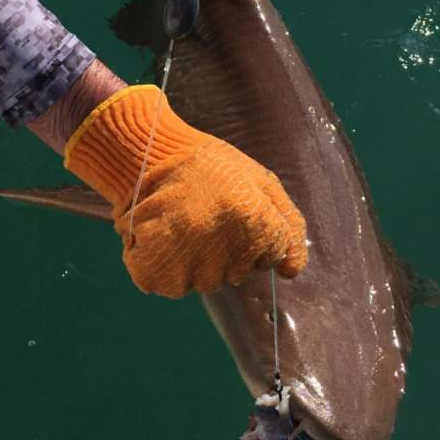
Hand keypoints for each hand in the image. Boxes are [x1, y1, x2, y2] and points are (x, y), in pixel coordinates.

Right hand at [63, 85, 307, 297]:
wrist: (149, 153)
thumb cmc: (208, 165)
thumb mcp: (260, 180)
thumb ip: (288, 224)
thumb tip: (291, 272)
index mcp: (257, 225)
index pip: (274, 255)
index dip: (257, 231)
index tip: (236, 210)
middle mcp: (230, 254)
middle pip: (240, 272)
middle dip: (228, 248)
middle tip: (206, 212)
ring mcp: (194, 270)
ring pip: (207, 280)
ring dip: (198, 258)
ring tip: (183, 221)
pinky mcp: (162, 277)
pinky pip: (175, 285)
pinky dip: (168, 266)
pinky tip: (165, 236)